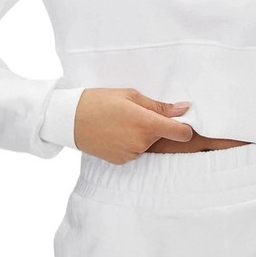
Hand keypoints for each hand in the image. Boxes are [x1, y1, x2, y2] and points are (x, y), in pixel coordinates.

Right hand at [73, 87, 194, 163]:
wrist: (70, 119)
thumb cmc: (99, 101)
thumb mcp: (130, 95)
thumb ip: (159, 106)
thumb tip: (184, 109)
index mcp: (146, 124)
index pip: (181, 133)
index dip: (185, 126)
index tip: (180, 119)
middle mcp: (141, 143)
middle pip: (163, 135)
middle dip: (156, 125)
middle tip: (136, 113)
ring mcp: (131, 154)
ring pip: (148, 143)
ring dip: (142, 134)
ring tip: (122, 122)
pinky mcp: (122, 161)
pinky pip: (135, 151)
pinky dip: (131, 142)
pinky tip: (116, 133)